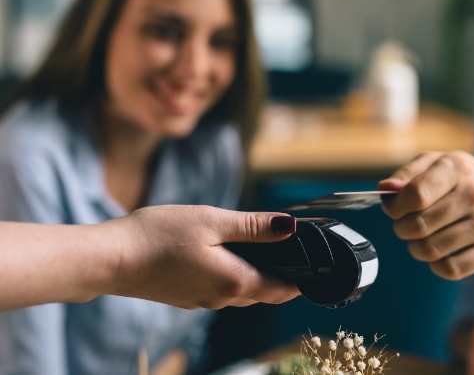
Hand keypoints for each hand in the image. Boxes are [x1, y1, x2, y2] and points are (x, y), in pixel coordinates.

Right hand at [101, 205, 300, 308]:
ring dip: (257, 277)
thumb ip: (254, 227)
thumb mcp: (212, 221)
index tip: (313, 265)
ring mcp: (201, 300)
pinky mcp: (185, 296)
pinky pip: (219, 290)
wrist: (110, 259)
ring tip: (264, 252)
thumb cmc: (158, 237)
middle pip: (263, 292)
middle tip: (292, 254)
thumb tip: (290, 227)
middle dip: (281, 277)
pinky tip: (225, 257)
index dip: (300, 278)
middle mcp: (221, 299)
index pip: (281, 289)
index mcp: (235, 282)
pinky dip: (232, 277)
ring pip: (241, 292)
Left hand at [379, 151, 473, 279]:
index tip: (394, 210)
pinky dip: (436, 265)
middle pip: (419, 225)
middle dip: (402, 229)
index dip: (395, 207)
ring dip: (416, 249)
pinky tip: (439, 254)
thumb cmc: (469, 180)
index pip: (415, 194)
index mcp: (457, 169)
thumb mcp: (441, 162)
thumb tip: (385, 189)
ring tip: (421, 240)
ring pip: (431, 249)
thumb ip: (409, 173)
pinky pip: (451, 269)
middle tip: (406, 227)